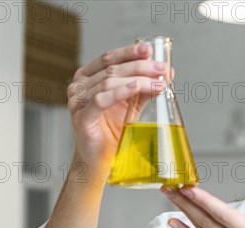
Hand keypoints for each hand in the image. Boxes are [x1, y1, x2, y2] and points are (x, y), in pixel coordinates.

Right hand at [66, 43, 169, 173]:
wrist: (101, 160)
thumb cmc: (112, 131)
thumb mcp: (132, 104)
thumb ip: (145, 87)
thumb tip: (166, 72)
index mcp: (88, 77)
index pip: (109, 58)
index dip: (130, 52)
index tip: (149, 50)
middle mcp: (79, 86)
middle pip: (112, 68)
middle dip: (140, 67)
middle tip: (162, 70)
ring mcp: (78, 102)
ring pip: (108, 82)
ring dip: (137, 79)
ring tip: (158, 82)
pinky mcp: (82, 118)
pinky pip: (101, 100)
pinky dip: (120, 91)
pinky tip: (136, 87)